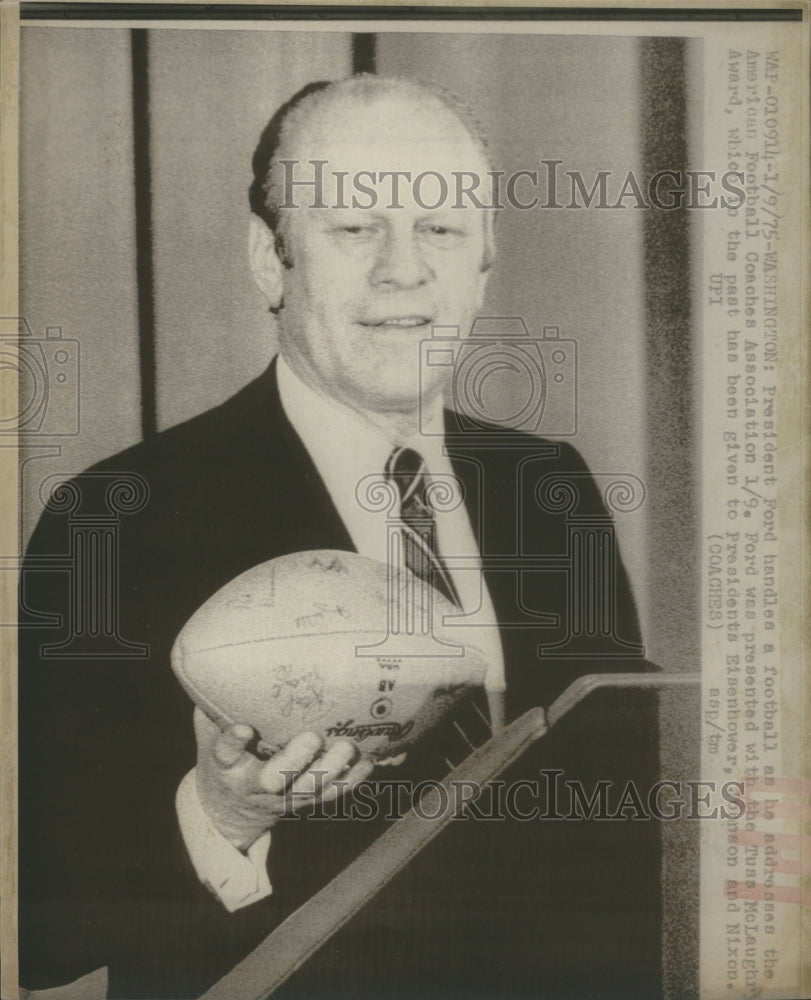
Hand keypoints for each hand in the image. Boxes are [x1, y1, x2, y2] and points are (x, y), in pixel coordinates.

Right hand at [193, 707, 373, 850]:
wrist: (228, 811)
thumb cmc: (224, 760)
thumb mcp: (210, 736)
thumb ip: (214, 709)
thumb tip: (222, 667)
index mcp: (226, 767)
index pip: (224, 755)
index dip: (232, 742)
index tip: (244, 727)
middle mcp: (255, 785)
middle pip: (274, 780)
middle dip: (295, 760)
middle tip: (312, 736)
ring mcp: (282, 796)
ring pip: (307, 789)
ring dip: (330, 769)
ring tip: (347, 746)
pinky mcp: (304, 801)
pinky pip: (329, 795)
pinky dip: (350, 780)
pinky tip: (366, 761)